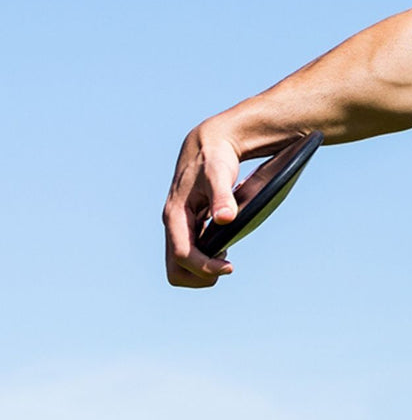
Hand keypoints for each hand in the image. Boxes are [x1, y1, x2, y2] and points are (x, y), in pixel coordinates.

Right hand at [163, 119, 241, 287]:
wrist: (208, 143)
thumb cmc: (214, 158)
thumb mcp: (219, 174)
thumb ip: (222, 196)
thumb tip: (226, 218)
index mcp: (175, 215)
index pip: (182, 255)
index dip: (203, 268)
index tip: (230, 268)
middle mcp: (173, 223)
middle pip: (175, 268)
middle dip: (199, 276)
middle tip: (227, 267)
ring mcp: (179, 225)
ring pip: (180, 264)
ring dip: (201, 269)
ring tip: (225, 259)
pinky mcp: (188, 224)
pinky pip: (190, 251)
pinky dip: (204, 258)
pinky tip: (223, 247)